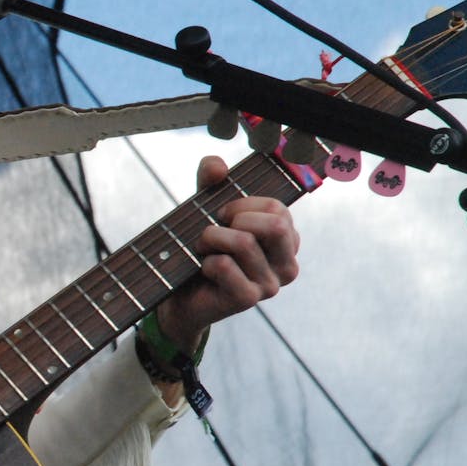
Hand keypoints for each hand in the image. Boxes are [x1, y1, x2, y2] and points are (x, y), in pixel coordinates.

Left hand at [155, 155, 300, 352]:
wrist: (179, 297)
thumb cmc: (201, 251)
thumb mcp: (206, 210)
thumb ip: (211, 182)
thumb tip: (217, 166)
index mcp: (287, 242)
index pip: (277, 209)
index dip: (243, 204)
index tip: (223, 215)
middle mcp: (287, 265)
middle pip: (274, 225)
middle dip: (234, 219)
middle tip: (213, 229)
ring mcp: (270, 286)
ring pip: (244, 242)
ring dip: (211, 238)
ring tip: (201, 248)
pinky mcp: (248, 299)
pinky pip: (223, 265)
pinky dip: (204, 261)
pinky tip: (202, 270)